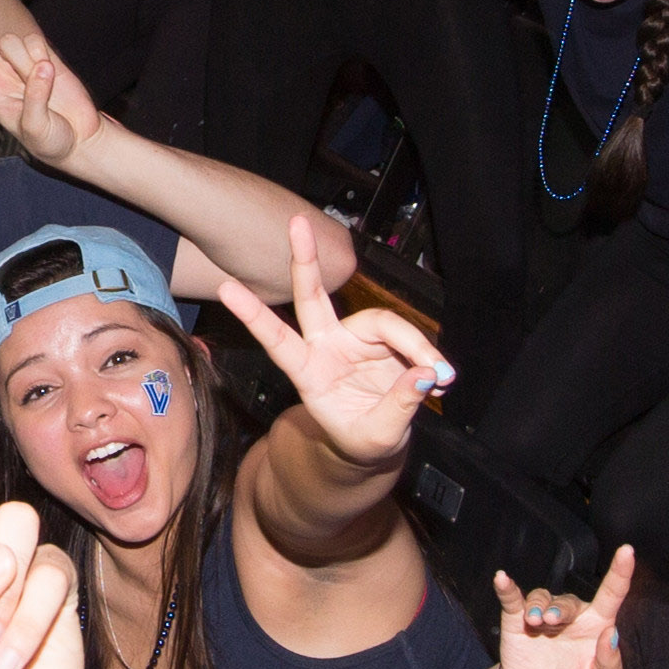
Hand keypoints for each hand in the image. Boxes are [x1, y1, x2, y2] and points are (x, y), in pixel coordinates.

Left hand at [0, 0, 100, 167]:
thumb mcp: (38, 130)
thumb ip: (35, 100)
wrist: (79, 137)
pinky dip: (44, 56)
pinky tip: (52, 74)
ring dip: (26, 62)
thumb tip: (41, 68)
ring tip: (41, 86)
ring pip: (11, 41)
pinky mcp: (43, 54)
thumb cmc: (51, 141)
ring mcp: (19, 62)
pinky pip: (35, 41)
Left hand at [220, 210, 450, 468]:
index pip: (277, 341)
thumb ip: (399, 405)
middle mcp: (327, 348)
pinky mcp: (384, 340)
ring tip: (441, 376)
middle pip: (313, 297)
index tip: (226, 289)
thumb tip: (425, 374)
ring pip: (386, 323)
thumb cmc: (362, 442)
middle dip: (305, 259)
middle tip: (296, 223)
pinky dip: (428, 355)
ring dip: (416, 345)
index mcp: (309, 374)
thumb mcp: (377, 437)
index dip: (255, 316)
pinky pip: (409, 337)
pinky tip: (442, 375)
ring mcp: (355, 340)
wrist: (374, 446)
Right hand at [491, 541, 630, 668]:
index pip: (612, 594)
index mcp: (596, 626)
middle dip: (560, 609)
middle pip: (569, 600)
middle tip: (552, 622)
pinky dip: (507, 588)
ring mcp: (543, 617)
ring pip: (543, 597)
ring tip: (535, 621)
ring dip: (538, 606)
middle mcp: (571, 617)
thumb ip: (610, 663)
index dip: (620, 572)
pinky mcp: (517, 622)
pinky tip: (502, 579)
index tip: (627, 551)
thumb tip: (612, 634)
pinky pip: (513, 599)